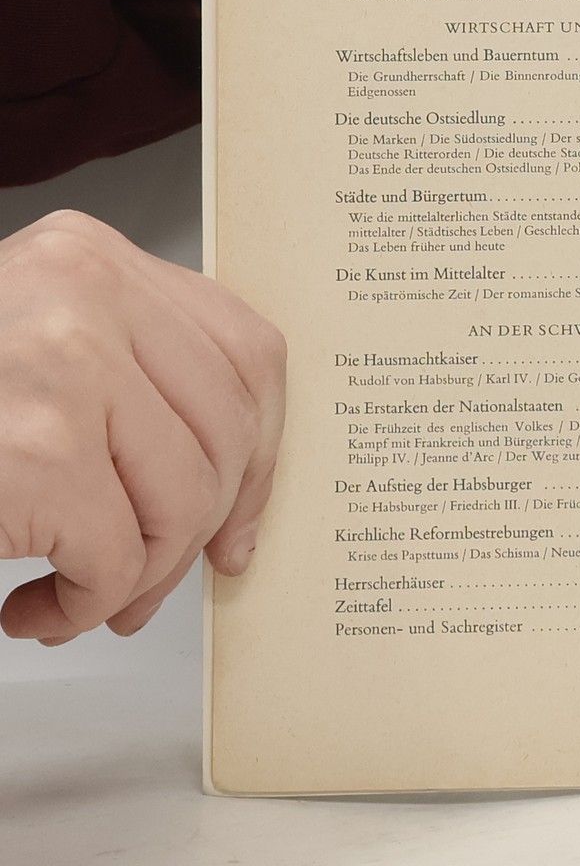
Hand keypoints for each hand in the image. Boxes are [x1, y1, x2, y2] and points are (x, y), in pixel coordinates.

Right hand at [0, 211, 285, 643]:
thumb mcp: (36, 348)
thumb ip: (128, 380)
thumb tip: (233, 495)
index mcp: (89, 257)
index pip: (247, 353)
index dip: (261, 451)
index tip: (241, 517)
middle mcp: (82, 292)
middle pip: (227, 432)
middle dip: (197, 530)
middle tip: (146, 584)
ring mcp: (62, 365)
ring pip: (182, 500)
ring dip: (137, 577)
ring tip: (82, 599)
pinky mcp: (37, 450)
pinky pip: (117, 556)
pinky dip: (84, 605)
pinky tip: (32, 608)